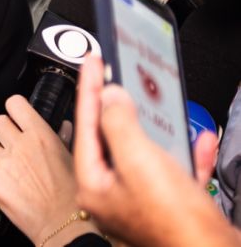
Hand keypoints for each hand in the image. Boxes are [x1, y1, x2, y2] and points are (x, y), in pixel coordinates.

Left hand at [0, 95, 97, 244]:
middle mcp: (19, 146)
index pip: (14, 104)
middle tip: (14, 148)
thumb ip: (62, 138)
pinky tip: (7, 189)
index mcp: (40, 135)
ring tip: (13, 173)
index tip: (17, 118)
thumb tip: (63, 125)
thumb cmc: (72, 195)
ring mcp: (3, 164)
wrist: (64, 225)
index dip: (14, 111)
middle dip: (4, 134)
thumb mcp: (72, 160)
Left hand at [74, 55, 234, 246]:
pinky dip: (186, 152)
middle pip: (111, 137)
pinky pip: (175, 169)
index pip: (86, 125)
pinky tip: (199, 140)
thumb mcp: (139, 160)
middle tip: (117, 74)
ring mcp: (142, 199)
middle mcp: (113, 193)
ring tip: (158, 102)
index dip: (89, 90)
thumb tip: (110, 97)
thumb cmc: (175, 222)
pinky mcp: (171, 205)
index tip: (92, 63)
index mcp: (94, 184)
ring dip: (157, 126)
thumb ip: (119, 123)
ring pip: (145, 151)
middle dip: (119, 106)